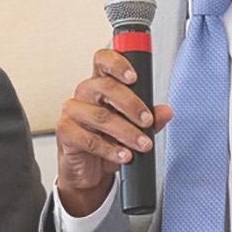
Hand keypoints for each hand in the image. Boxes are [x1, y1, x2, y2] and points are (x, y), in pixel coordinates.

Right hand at [54, 48, 172, 216]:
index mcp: (100, 84)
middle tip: (147, 121)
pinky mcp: (65, 133)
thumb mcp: (133, 128)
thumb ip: (150, 119)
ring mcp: (72, 113)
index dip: (117, 64)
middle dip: (132, 105)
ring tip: (142, 144)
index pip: (103, 60)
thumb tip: (165, 112)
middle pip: (105, 87)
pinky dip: (110, 150)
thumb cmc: (108, 141)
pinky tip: (124, 156)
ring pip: (100, 116)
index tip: (134, 77)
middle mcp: (84, 94)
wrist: (89, 170)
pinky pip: (89, 140)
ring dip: (126, 132)